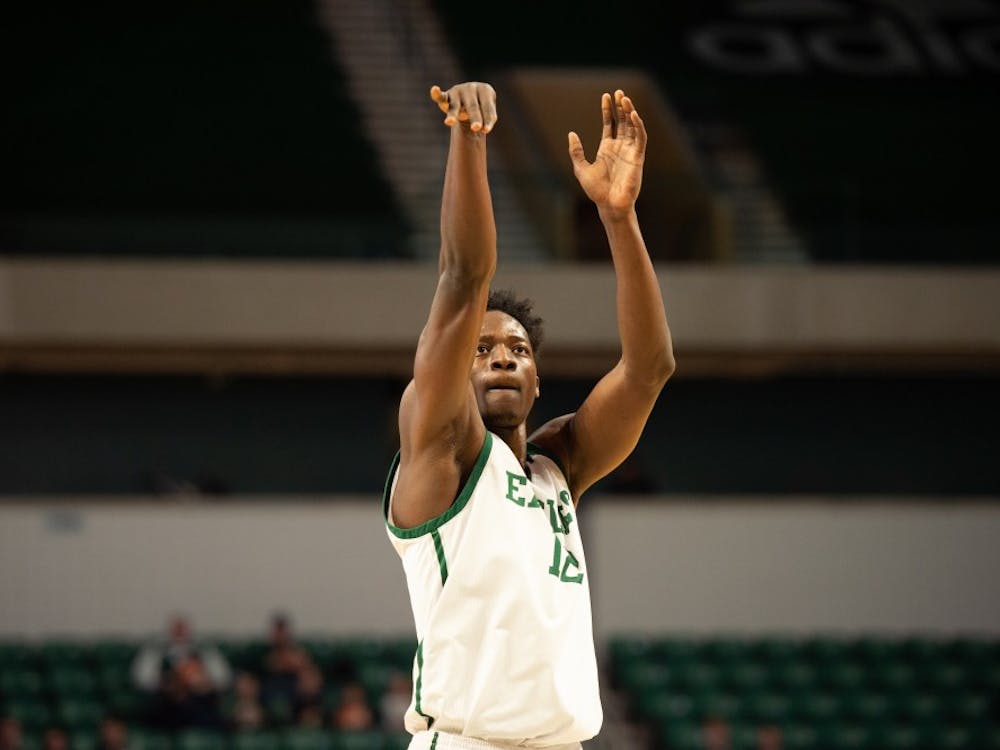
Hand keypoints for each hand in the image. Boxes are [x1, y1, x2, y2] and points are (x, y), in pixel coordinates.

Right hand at [430, 82, 496, 132]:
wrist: (472, 101)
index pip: (487, 106)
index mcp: (485, 90)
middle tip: (476, 128)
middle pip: (473, 106)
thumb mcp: (488, 112)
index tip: (486, 130)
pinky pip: (441, 96)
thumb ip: (489, 119)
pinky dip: (437, 94)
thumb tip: (484, 128)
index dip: (487, 119)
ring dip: (453, 114)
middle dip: (475, 118)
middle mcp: (471, 87)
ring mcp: (458, 91)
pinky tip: (434, 90)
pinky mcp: (447, 96)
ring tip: (450, 122)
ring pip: (455, 105)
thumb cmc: (483, 108)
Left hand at [568, 90, 646, 216]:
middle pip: (622, 121)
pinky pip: (640, 138)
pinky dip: (638, 125)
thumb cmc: (596, 191)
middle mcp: (619, 147)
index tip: (605, 95)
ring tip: (625, 98)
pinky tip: (633, 114)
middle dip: (620, 107)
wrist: (609, 205)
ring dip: (630, 112)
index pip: (609, 123)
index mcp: (607, 148)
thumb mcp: (581, 169)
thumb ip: (576, 151)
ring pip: (632, 126)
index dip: (607, 110)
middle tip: (619, 92)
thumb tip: (571, 133)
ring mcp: (629, 151)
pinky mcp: (638, 157)